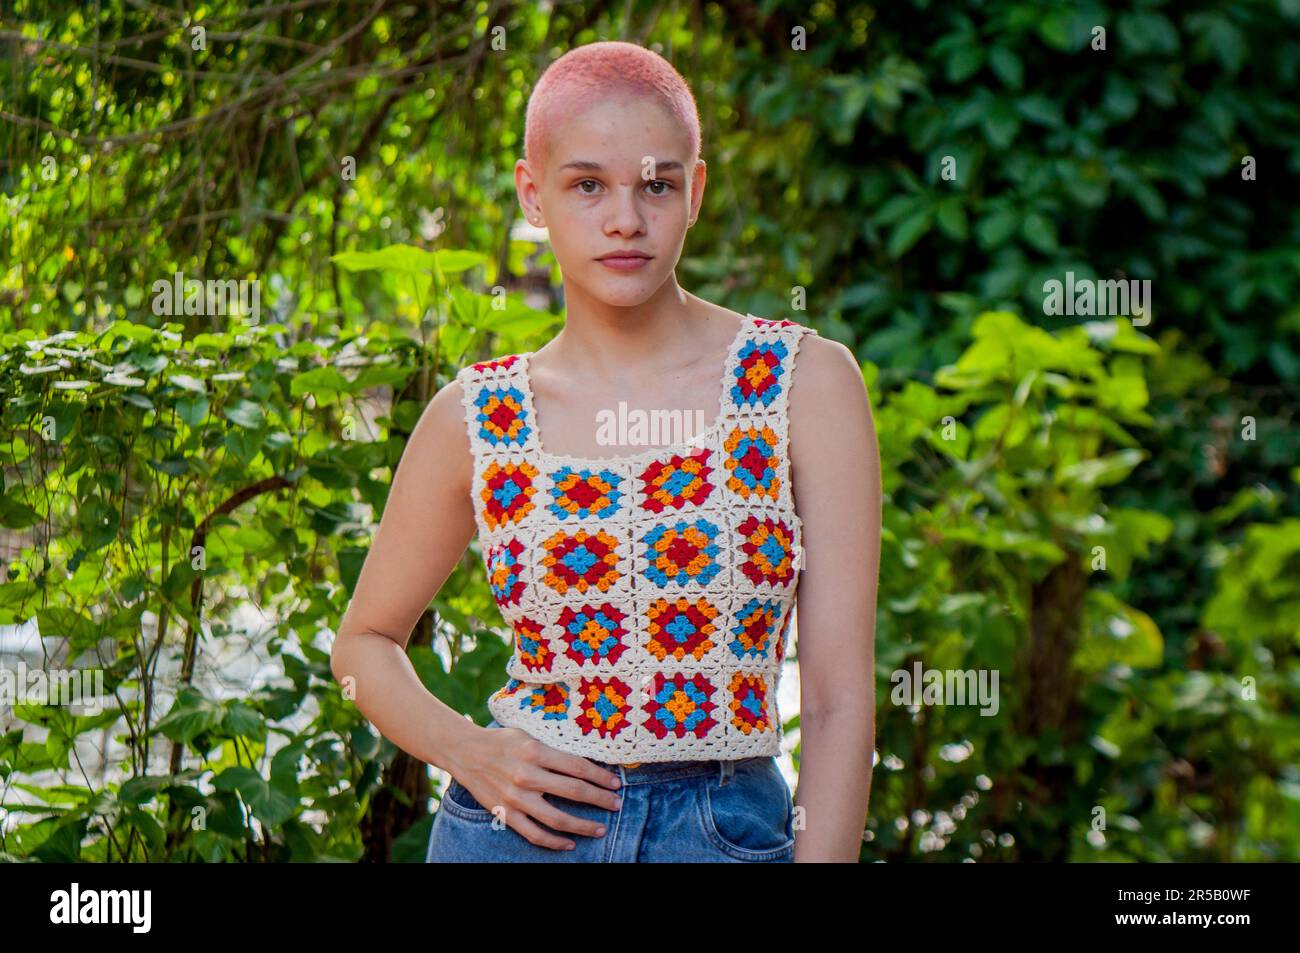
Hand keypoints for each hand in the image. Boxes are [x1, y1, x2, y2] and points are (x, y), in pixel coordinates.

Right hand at [444, 722, 624, 849]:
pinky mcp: (506, 814)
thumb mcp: (530, 735)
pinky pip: (534, 834)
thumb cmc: (502, 741)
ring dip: (583, 826)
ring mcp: (516, 798)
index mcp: (535, 752)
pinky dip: (554, 842)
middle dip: (600, 800)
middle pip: (573, 791)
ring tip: (601, 829)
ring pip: (557, 818)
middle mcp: (527, 776)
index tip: (615, 784)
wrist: (465, 753)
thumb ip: (554, 748)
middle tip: (616, 804)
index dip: (600, 777)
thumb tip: (587, 761)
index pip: (577, 767)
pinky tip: (570, 843)